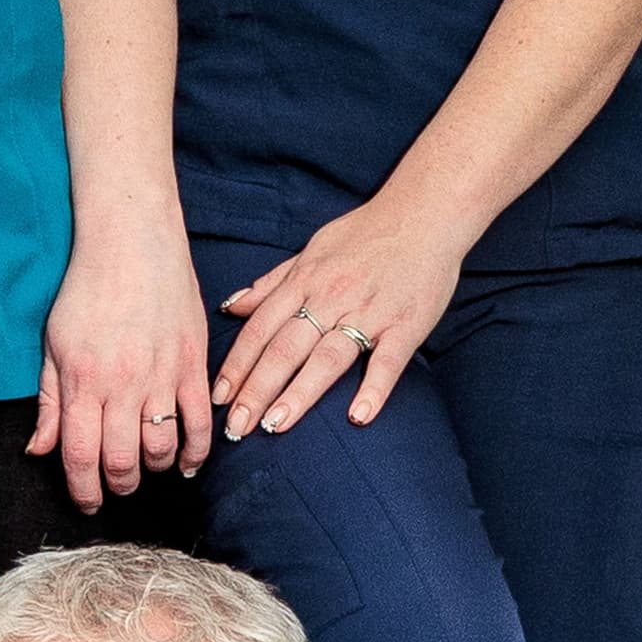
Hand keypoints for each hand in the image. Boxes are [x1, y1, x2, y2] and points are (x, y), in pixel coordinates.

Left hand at [30, 216, 212, 508]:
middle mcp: (121, 385)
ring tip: (145, 468)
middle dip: (118, 485)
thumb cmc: (87, 290)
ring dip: (153, 469)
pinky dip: (195, 451)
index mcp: (82, 381)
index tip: (87, 502)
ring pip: (161, 448)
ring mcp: (160, 376)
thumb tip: (38, 451)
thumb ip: (49, 403)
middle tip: (116, 487)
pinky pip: (200, 422)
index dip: (83, 490)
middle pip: (122, 461)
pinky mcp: (191, 364)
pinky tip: (184, 461)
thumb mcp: (54, 345)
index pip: (80, 456)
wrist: (132, 242)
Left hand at [213, 193, 470, 441]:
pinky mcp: (406, 325)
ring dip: (300, 393)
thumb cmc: (365, 233)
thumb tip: (231, 306)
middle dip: (256, 390)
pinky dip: (373, 388)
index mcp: (304, 281)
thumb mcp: (311, 250)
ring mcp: (369, 312)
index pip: (260, 330)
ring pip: (327, 357)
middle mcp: (330, 298)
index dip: (236, 365)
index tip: (216, 398)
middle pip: (285, 349)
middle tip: (236, 428)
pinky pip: (387, 361)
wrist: (424, 213)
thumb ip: (272, 283)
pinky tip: (358, 417)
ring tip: (276, 425)